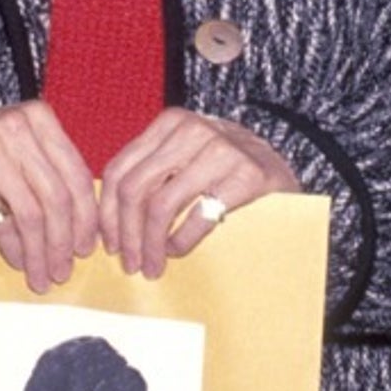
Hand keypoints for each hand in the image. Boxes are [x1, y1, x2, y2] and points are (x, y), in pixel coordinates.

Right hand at [0, 101, 97, 292]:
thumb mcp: (21, 143)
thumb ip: (52, 170)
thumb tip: (86, 225)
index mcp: (39, 117)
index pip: (76, 175)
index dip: (86, 218)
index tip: (86, 249)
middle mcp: (16, 127)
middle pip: (56, 197)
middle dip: (63, 242)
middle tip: (64, 272)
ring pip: (31, 213)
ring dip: (39, 252)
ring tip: (41, 276)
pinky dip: (13, 247)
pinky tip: (17, 262)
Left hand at [99, 109, 298, 278]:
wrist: (283, 166)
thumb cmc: (225, 168)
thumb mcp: (185, 156)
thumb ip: (150, 173)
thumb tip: (107, 218)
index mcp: (170, 123)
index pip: (121, 170)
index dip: (108, 212)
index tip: (109, 243)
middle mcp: (192, 130)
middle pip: (135, 189)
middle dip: (126, 234)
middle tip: (128, 263)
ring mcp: (221, 151)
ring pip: (160, 205)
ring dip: (150, 244)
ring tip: (151, 266)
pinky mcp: (246, 176)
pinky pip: (197, 217)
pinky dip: (180, 241)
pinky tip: (177, 251)